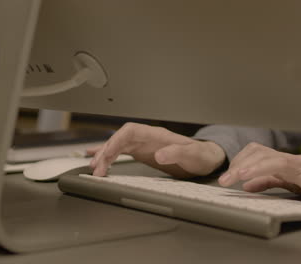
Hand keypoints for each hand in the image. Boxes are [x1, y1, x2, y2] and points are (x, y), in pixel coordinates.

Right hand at [88, 122, 225, 177]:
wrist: (206, 158)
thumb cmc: (201, 155)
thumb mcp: (192, 155)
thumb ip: (177, 153)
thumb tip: (159, 154)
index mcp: (157, 135)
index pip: (130, 131)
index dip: (116, 141)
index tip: (107, 154)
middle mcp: (148, 137)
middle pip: (120, 139)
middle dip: (106, 151)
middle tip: (97, 169)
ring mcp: (144, 144)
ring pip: (118, 145)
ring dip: (105, 155)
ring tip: (94, 168)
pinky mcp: (143, 152)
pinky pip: (122, 151)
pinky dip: (109, 155)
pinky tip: (97, 158)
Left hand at [218, 143, 300, 202]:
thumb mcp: (284, 183)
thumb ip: (266, 182)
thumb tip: (246, 186)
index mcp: (277, 160)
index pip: (253, 153)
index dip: (238, 161)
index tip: (227, 176)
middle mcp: (285, 157)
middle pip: (256, 152)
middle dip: (238, 165)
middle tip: (224, 180)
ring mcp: (296, 160)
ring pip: (267, 157)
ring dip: (249, 167)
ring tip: (235, 177)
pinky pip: (284, 165)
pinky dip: (266, 169)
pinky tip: (254, 177)